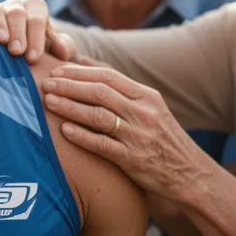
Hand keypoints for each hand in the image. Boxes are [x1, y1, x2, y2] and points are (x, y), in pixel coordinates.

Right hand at [0, 0, 75, 62]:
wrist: (17, 55)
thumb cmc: (36, 51)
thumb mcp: (54, 50)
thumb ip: (64, 48)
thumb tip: (61, 49)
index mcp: (35, 8)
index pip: (37, 18)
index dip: (36, 37)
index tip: (33, 58)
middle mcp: (15, 5)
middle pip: (16, 13)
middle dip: (18, 32)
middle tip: (17, 51)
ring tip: (1, 41)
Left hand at [41, 63, 212, 202]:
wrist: (190, 174)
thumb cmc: (161, 138)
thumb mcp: (148, 107)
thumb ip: (117, 87)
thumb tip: (81, 61)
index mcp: (147, 96)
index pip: (108, 76)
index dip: (79, 72)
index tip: (56, 71)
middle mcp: (144, 112)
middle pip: (100, 92)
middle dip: (69, 86)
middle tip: (45, 83)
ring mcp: (139, 136)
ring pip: (99, 116)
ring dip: (70, 107)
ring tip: (48, 102)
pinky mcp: (134, 160)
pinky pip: (103, 145)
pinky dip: (82, 136)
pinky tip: (64, 130)